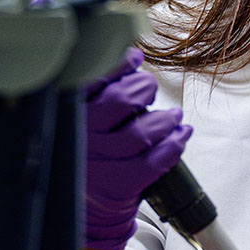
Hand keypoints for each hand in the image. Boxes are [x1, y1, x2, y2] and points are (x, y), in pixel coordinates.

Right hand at [84, 48, 191, 249]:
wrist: (88, 203)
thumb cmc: (93, 146)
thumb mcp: (83, 113)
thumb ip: (97, 83)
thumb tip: (119, 47)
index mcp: (68, 113)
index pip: (90, 79)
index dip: (118, 64)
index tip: (134, 58)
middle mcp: (78, 137)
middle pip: (119, 101)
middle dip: (144, 88)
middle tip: (149, 89)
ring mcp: (97, 163)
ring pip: (139, 134)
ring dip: (165, 120)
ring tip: (174, 117)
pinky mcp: (117, 184)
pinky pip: (153, 162)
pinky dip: (174, 145)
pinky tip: (181, 135)